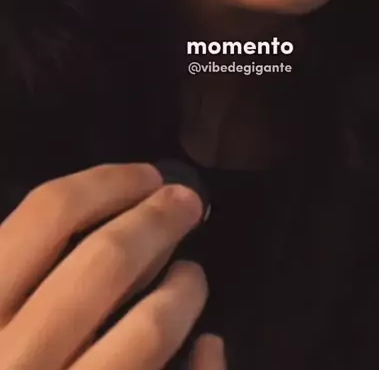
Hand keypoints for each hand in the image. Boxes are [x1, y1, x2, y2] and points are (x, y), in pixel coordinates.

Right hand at [0, 163, 225, 368]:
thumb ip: (10, 276)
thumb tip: (74, 226)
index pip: (46, 216)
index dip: (106, 183)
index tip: (146, 177)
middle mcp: (15, 357)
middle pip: (106, 261)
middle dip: (159, 220)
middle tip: (188, 206)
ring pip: (148, 330)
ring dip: (185, 289)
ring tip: (193, 278)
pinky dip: (201, 364)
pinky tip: (209, 348)